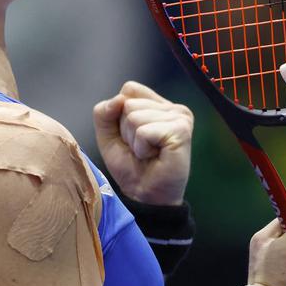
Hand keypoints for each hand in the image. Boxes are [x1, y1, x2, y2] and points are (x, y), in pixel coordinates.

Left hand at [92, 81, 193, 205]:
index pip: (129, 89)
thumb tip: (118, 99)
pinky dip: (142, 148)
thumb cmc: (131, 167)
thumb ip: (104, 113)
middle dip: (126, 130)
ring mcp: (179, 117)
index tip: (132, 137)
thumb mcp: (108, 136)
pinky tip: (155, 156)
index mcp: (158, 105)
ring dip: (134, 141)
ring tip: (148, 153)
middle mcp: (172, 108)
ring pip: (134, 116)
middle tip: (141, 149)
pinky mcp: (181, 130)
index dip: (120, 115)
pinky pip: (144, 131)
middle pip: (129, 103)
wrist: (145, 196)